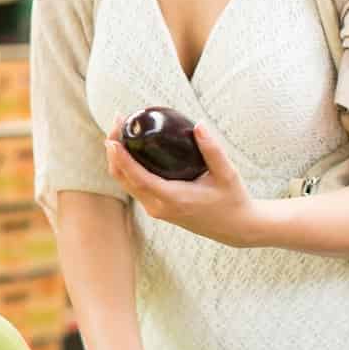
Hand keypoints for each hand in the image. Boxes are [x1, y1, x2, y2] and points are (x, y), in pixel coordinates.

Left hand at [106, 121, 265, 247]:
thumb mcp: (227, 173)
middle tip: (118, 122)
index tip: (113, 137)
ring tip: (120, 130)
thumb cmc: (232, 199)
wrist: (235, 227)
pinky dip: (125, 167)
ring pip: (125, 183)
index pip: (138, 177)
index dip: (121, 157)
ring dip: (117, 158)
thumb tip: (198, 124)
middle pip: (123, 178)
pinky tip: (129, 147)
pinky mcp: (156, 208)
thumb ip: (212, 150)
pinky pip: (133, 186)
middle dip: (114, 150)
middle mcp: (158, 207)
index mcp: (173, 199)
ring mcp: (155, 209)